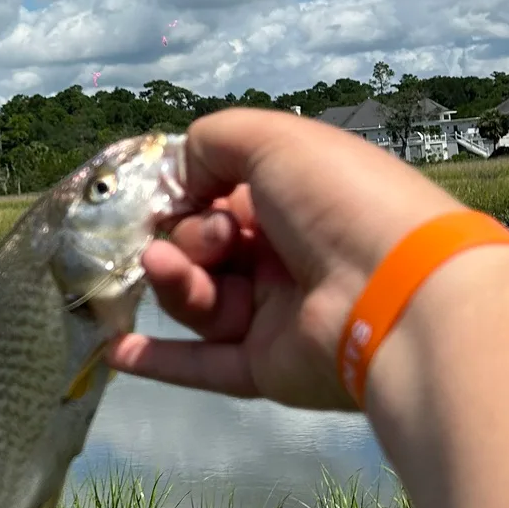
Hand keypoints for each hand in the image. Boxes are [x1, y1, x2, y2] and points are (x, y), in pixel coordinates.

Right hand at [105, 108, 463, 408]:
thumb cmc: (339, 201)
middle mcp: (285, 256)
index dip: (187, 195)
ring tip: (167, 269)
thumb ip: (209, 143)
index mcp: (295, 200)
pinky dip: (157, 361)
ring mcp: (275, 315)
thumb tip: (177, 184)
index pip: (219, 196)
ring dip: (173, 282)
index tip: (168, 196)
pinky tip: (115, 350)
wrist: (392, 291)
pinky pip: (202, 365)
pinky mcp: (266, 368)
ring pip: (198, 299)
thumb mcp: (273, 139)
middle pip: (202, 249)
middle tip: (212, 238)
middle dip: (187, 238)